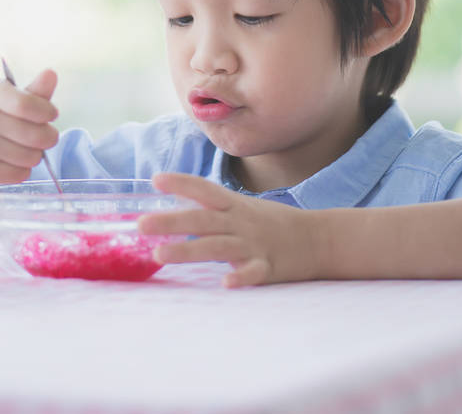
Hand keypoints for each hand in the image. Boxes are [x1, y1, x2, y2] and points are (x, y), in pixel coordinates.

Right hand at [0, 69, 59, 186]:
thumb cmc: (2, 118)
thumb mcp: (17, 100)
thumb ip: (37, 91)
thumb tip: (51, 74)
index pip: (26, 104)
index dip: (47, 112)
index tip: (52, 114)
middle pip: (35, 135)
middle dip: (49, 138)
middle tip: (45, 137)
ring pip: (31, 157)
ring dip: (36, 156)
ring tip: (27, 149)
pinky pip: (20, 174)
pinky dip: (24, 171)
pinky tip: (14, 162)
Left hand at [138, 172, 319, 287]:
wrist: (320, 239)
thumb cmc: (276, 225)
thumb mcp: (245, 208)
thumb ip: (215, 209)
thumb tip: (179, 208)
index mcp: (236, 207)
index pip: (205, 190)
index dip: (182, 183)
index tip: (155, 179)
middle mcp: (242, 222)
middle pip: (202, 220)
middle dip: (171, 222)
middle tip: (141, 225)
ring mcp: (255, 244)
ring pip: (218, 246)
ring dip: (188, 251)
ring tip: (159, 255)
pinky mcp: (270, 267)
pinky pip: (254, 271)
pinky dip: (241, 276)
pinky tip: (226, 283)